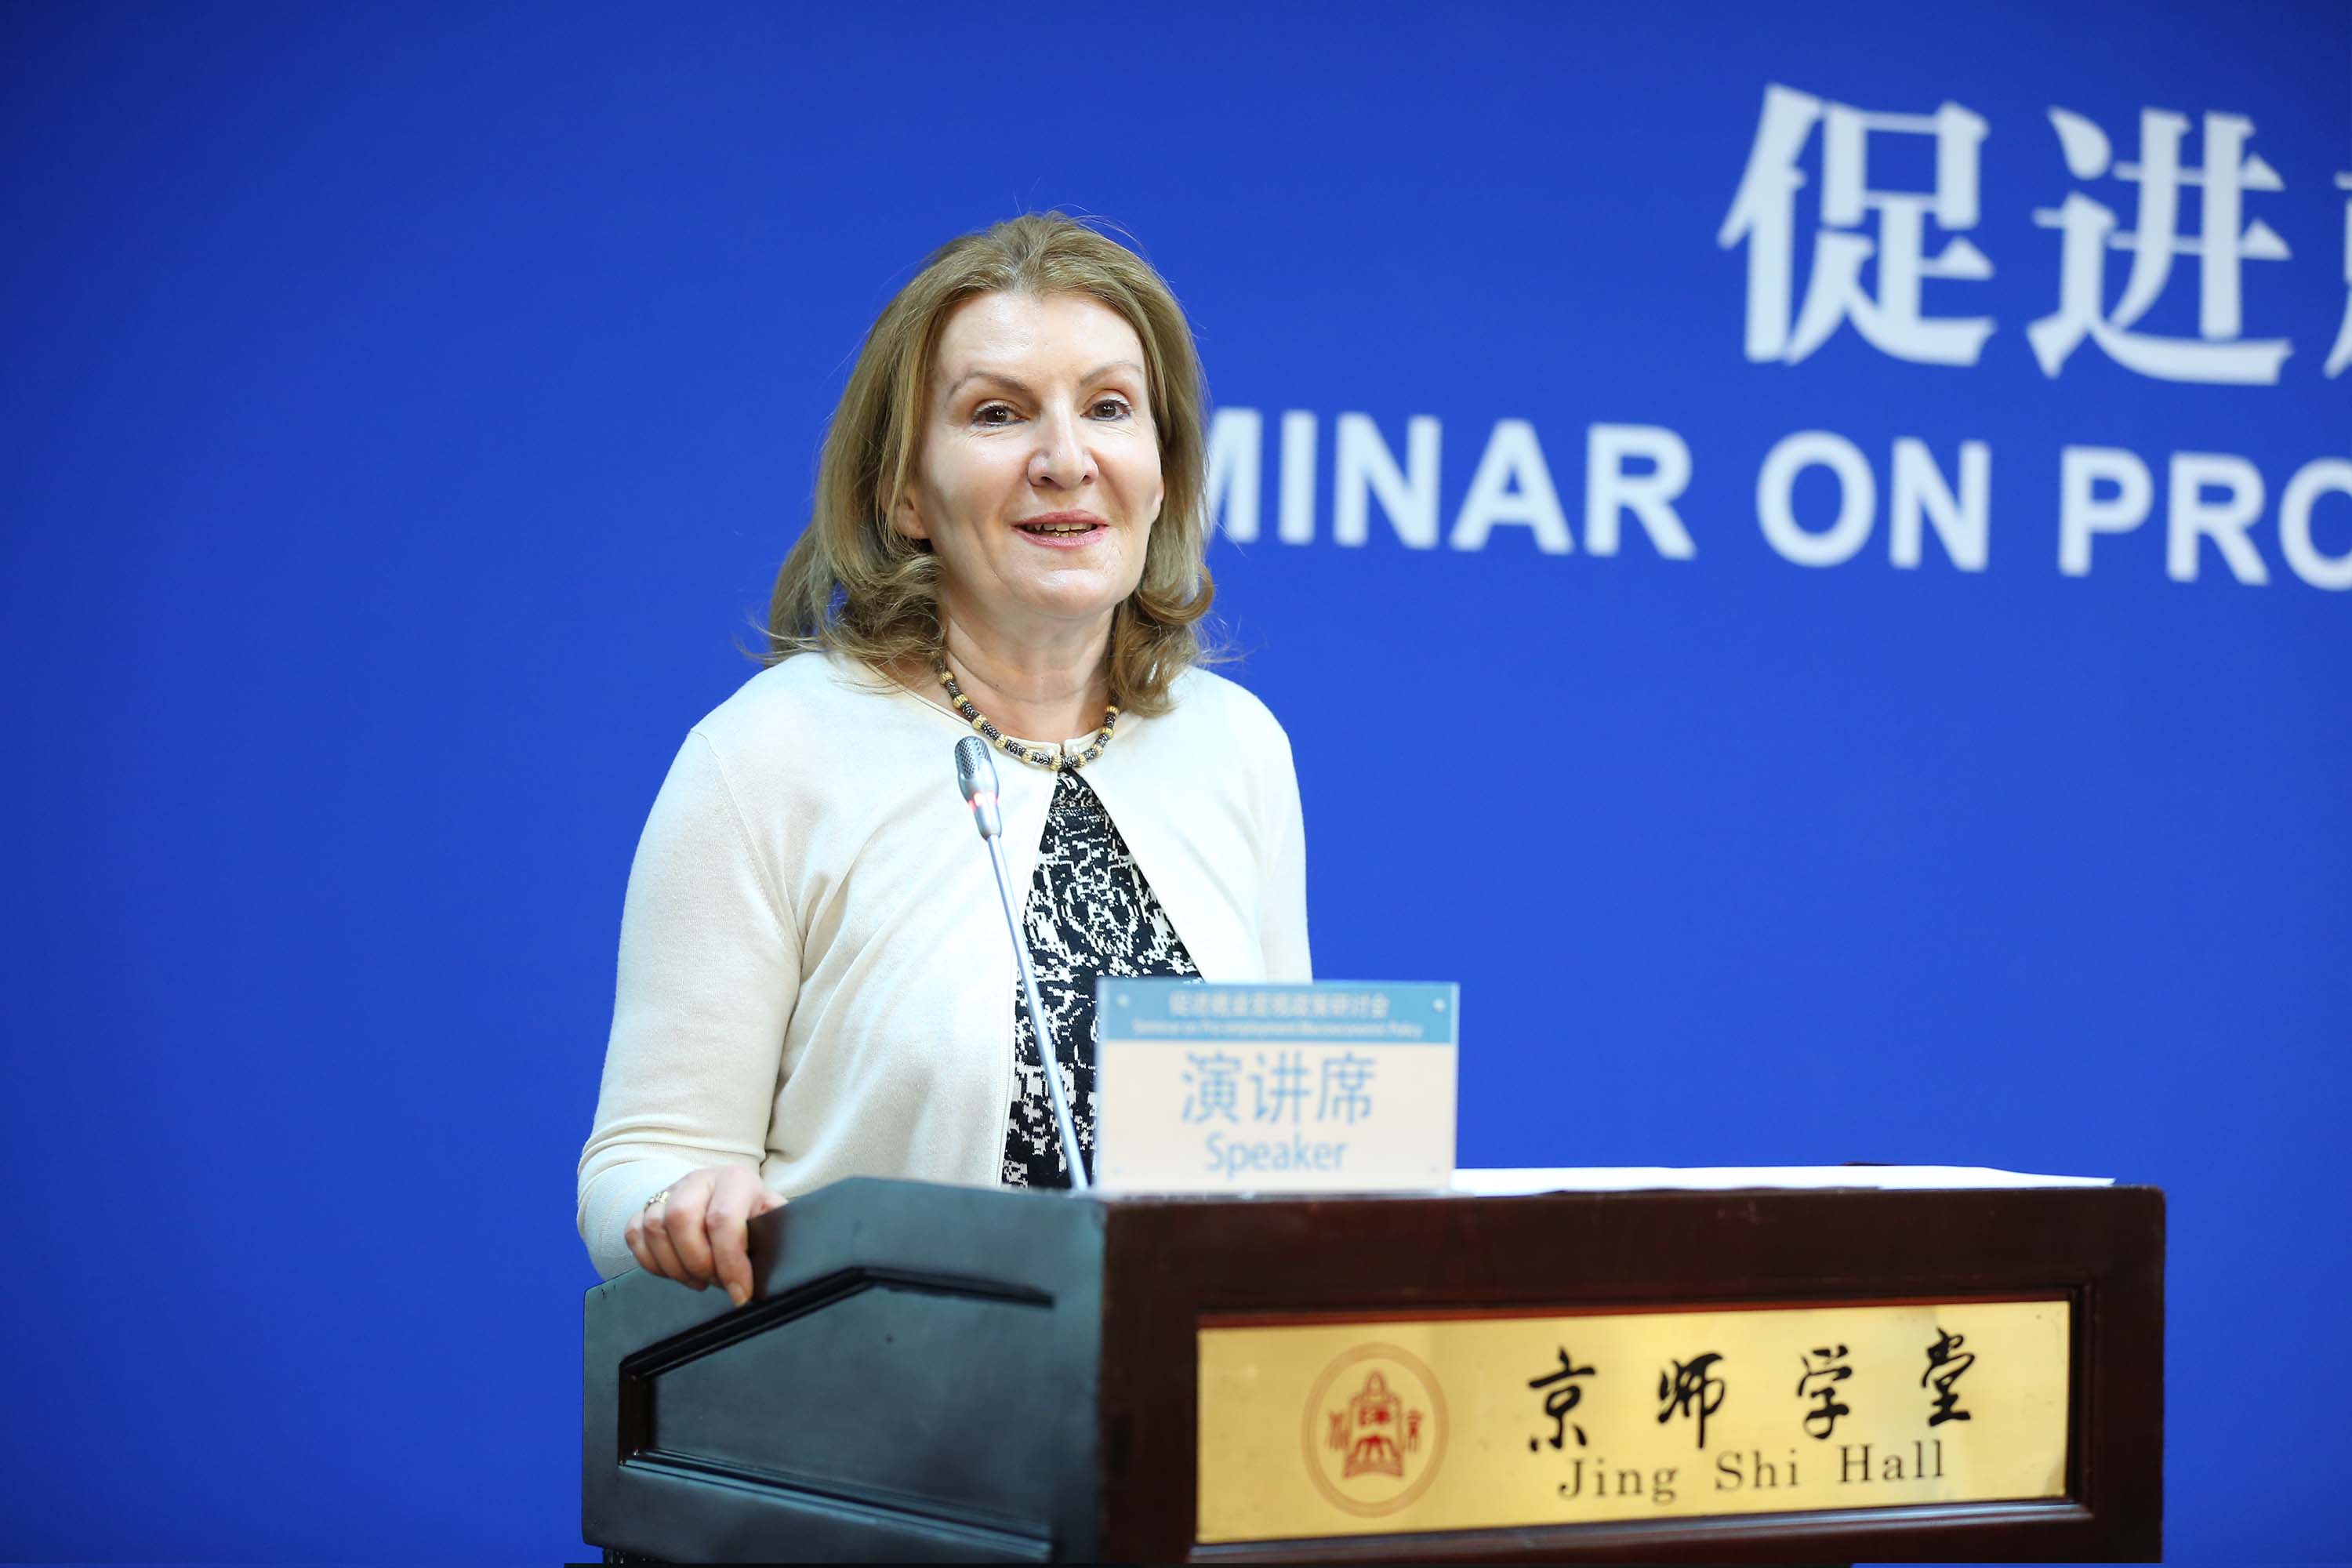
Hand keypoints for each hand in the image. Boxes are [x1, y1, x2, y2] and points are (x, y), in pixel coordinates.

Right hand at [623, 1165, 784, 1305]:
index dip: (730, 1263)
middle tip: (714, 1281)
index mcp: (735, 1179)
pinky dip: (651, 1261)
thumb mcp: (773, 1221)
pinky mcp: (649, 1207)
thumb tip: (778, 1268)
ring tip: (699, 1278)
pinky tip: (675, 1270)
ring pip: (653, 1228)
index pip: (722, 1219)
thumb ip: (774, 1236)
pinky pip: (635, 1234)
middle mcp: (699, 1179)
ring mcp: (670, 1191)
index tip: (740, 1294)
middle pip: (679, 1219)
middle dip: (697, 1263)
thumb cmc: (757, 1217)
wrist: (735, 1200)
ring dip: (675, 1266)